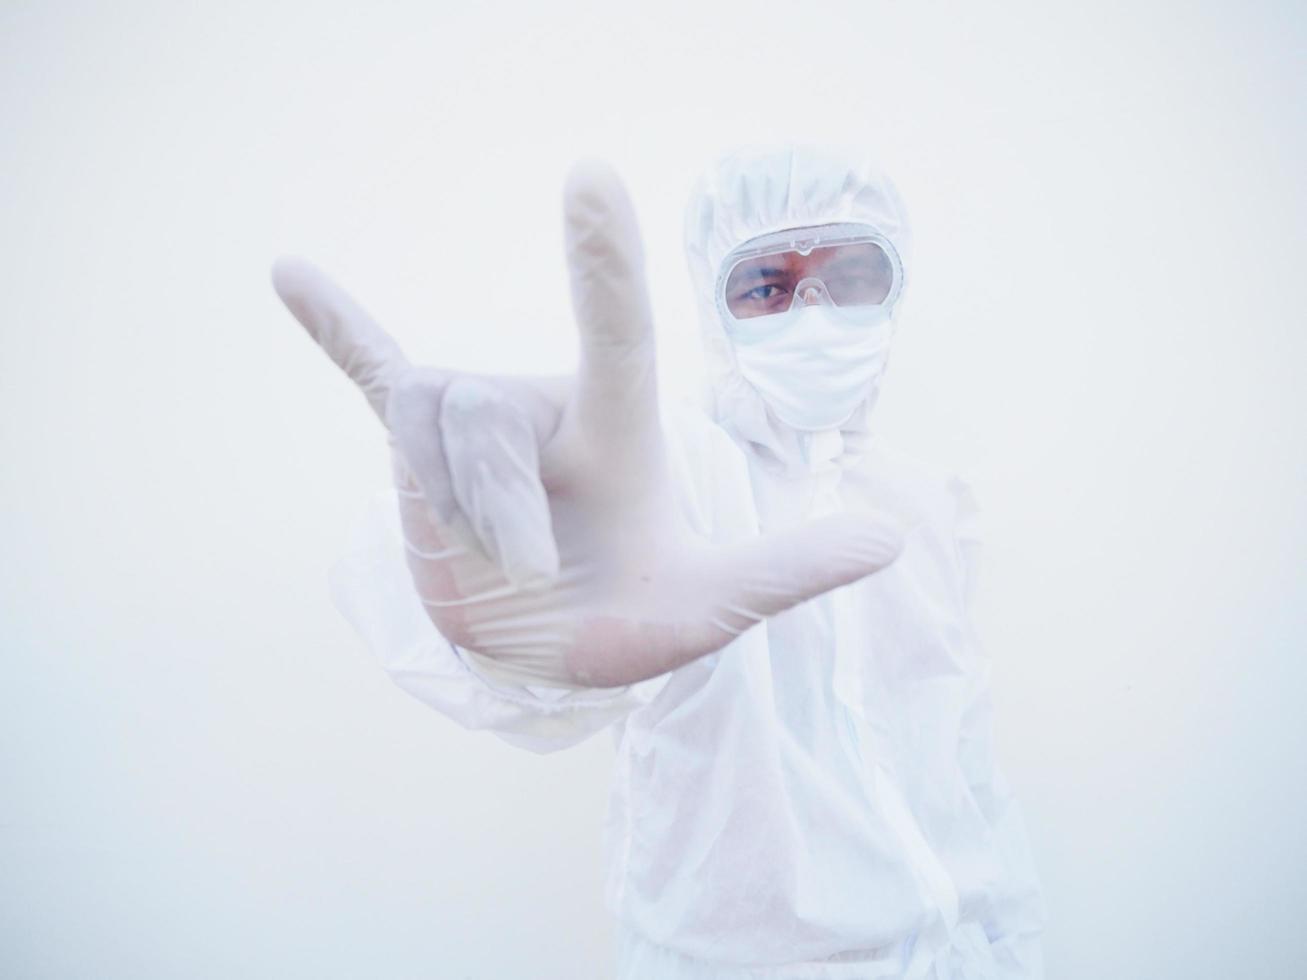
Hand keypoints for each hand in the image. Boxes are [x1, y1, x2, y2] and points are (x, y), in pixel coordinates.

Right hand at [272, 160, 905, 687]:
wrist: (546, 647)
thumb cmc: (630, 619)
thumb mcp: (707, 609)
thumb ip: (786, 571)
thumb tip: (893, 538)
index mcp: (615, 429)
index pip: (614, 333)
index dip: (603, 262)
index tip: (589, 177)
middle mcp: (542, 406)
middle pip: (490, 422)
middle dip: (497, 511)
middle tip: (527, 575)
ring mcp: (475, 422)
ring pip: (430, 432)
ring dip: (451, 513)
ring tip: (487, 563)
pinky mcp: (419, 447)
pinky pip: (372, 374)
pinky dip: (336, 329)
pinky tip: (288, 273)